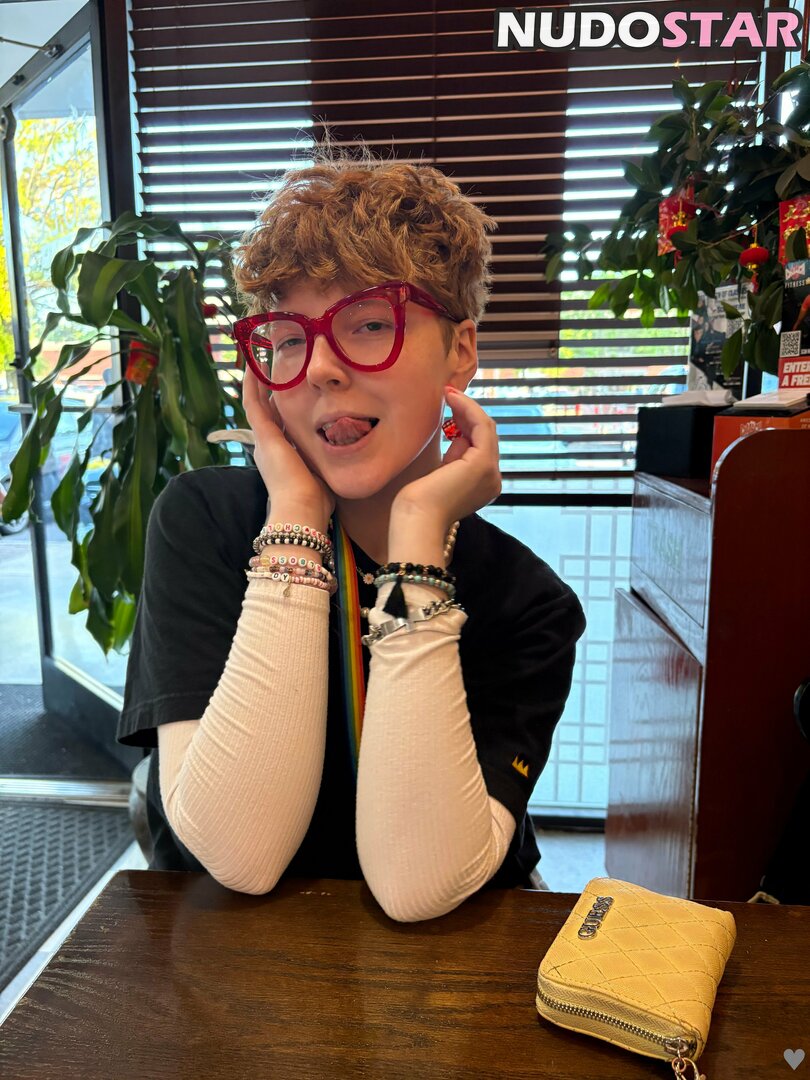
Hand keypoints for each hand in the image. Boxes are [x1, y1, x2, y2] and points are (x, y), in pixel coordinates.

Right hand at [242, 366, 334, 526]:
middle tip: (269, 365)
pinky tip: (254, 366)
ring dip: (256, 381)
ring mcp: (264, 440)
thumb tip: (342, 457)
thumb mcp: (322, 474)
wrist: (302, 510)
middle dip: (267, 389)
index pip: (281, 424)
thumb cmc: (316, 501)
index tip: (289, 388)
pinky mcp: (263, 436)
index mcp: (282, 456)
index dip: (283, 406)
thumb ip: (326, 462)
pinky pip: (253, 403)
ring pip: (256, 403)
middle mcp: (269, 446)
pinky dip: (251, 385)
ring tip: (258, 358)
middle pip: (266, 410)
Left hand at [391, 386, 501, 530]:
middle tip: (447, 394)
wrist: (416, 520)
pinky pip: (481, 426)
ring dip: (466, 407)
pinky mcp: (483, 463)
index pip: (480, 445)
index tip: (448, 405)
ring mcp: (490, 472)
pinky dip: (467, 408)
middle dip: (466, 412)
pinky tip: (451, 399)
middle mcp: (492, 479)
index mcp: (483, 484)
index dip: (466, 421)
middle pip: (485, 434)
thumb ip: (454, 457)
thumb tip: (458, 435)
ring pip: (485, 428)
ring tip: (447, 393)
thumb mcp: (440, 474)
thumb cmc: (418, 503)